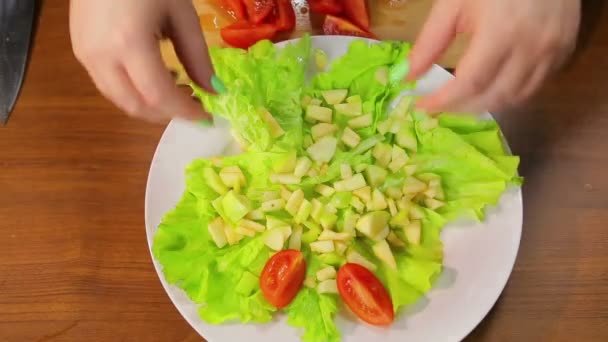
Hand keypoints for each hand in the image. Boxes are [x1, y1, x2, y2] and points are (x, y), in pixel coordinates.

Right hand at [70, 0, 213, 121]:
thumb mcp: (182, 15)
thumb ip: (197, 57)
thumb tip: (214, 90)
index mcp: (129, 43)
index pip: (159, 96)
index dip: (184, 112)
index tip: (206, 117)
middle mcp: (100, 56)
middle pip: (136, 106)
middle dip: (167, 114)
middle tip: (193, 105)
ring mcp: (84, 55)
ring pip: (119, 100)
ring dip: (150, 105)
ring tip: (177, 90)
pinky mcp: (79, 51)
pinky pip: (108, 86)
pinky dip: (133, 93)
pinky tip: (153, 78)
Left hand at [407, 0, 580, 112]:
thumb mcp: (453, 4)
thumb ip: (430, 41)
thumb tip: (408, 75)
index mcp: (501, 33)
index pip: (469, 84)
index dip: (443, 102)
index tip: (422, 105)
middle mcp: (531, 48)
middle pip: (493, 98)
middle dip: (461, 108)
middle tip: (440, 105)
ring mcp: (552, 53)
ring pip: (515, 99)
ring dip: (485, 105)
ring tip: (462, 99)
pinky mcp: (564, 53)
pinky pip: (534, 88)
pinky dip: (509, 94)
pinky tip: (491, 86)